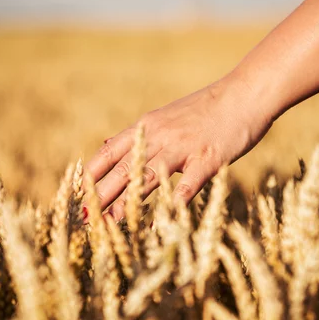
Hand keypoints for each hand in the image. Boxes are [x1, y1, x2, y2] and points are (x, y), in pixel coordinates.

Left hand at [84, 71, 272, 220]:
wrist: (245, 93)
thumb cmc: (208, 108)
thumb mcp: (167, 115)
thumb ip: (140, 133)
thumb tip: (109, 143)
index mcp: (148, 126)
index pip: (109, 151)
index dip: (90, 174)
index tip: (73, 193)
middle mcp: (158, 136)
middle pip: (121, 168)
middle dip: (99, 195)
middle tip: (82, 219)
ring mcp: (182, 148)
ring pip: (146, 178)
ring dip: (125, 203)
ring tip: (107, 226)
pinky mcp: (206, 159)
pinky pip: (185, 187)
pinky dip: (171, 207)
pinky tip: (160, 226)